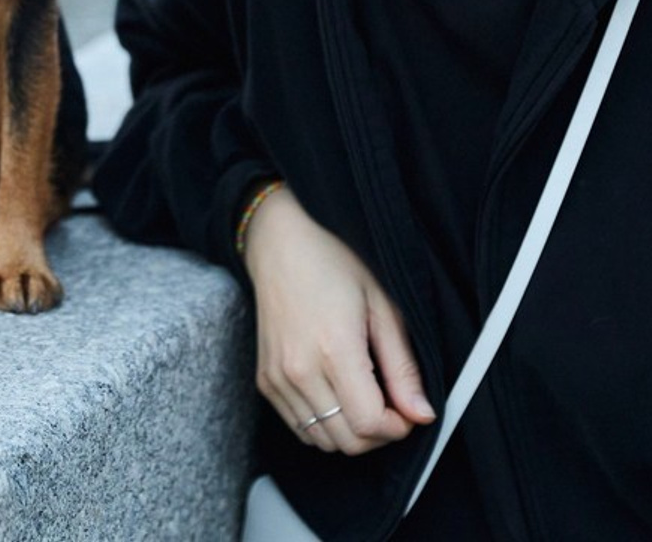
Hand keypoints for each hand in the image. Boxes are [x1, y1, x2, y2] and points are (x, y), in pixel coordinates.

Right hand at [243, 186, 435, 454]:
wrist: (278, 246)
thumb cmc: (331, 265)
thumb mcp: (381, 305)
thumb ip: (402, 366)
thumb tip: (421, 414)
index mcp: (334, 348)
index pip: (370, 424)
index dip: (398, 427)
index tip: (406, 411)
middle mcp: (300, 369)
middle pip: (348, 440)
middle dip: (378, 433)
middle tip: (388, 405)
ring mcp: (278, 377)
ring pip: (323, 441)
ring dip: (350, 432)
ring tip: (361, 398)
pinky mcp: (265, 380)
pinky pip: (300, 427)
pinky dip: (323, 424)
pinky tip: (335, 394)